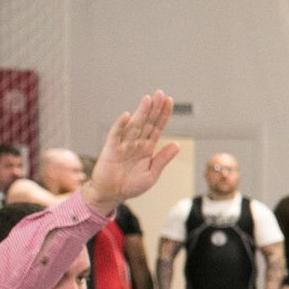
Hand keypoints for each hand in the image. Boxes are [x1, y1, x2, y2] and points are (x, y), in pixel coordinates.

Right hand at [85, 92, 178, 212]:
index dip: (163, 115)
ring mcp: (123, 145)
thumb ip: (163, 159)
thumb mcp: (151, 174)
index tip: (169, 101)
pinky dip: (121, 125)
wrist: (110, 195)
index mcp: (147, 148)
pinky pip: (116, 135)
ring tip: (147, 99)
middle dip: (153, 108)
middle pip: (146, 122)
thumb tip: (177, 144)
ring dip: (140, 112)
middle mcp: (135, 143)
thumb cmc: (130, 186)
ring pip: (134, 125)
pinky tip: (127, 115)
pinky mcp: (110, 149)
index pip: (156, 128)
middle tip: (159, 93)